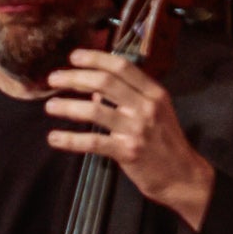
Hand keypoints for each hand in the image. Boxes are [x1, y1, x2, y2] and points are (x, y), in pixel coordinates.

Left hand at [47, 53, 215, 227]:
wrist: (183, 177)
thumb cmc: (166, 144)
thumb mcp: (156, 113)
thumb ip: (129, 98)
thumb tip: (96, 91)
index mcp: (154, 93)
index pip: (121, 67)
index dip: (95, 58)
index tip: (74, 57)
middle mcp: (146, 107)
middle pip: (104, 82)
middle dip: (74, 77)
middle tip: (54, 79)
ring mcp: (137, 129)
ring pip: (94, 110)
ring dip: (67, 106)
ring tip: (50, 107)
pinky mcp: (127, 151)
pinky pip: (93, 142)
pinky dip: (70, 139)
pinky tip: (54, 137)